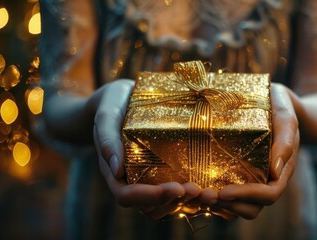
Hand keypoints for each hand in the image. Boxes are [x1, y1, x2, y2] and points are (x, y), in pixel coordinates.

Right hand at [92, 80, 200, 219]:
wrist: (122, 96)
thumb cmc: (112, 103)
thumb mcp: (107, 114)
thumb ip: (107, 138)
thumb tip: (117, 170)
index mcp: (113, 171)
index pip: (126, 195)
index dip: (150, 197)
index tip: (176, 188)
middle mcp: (130, 179)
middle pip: (149, 206)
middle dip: (173, 202)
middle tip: (197, 190)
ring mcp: (147, 176)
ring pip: (164, 203)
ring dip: (185, 202)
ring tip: (206, 191)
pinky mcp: (163, 169)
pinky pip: (175, 188)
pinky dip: (190, 192)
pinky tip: (209, 185)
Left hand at [213, 83, 299, 218]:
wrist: (274, 100)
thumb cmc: (280, 107)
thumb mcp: (285, 118)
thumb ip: (284, 142)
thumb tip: (274, 172)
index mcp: (281, 170)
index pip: (269, 194)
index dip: (247, 196)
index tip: (224, 191)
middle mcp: (267, 179)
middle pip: (253, 208)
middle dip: (230, 206)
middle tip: (205, 196)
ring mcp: (254, 178)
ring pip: (240, 206)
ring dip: (220, 207)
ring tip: (200, 196)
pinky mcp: (240, 174)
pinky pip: (230, 197)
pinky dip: (217, 200)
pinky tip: (199, 191)